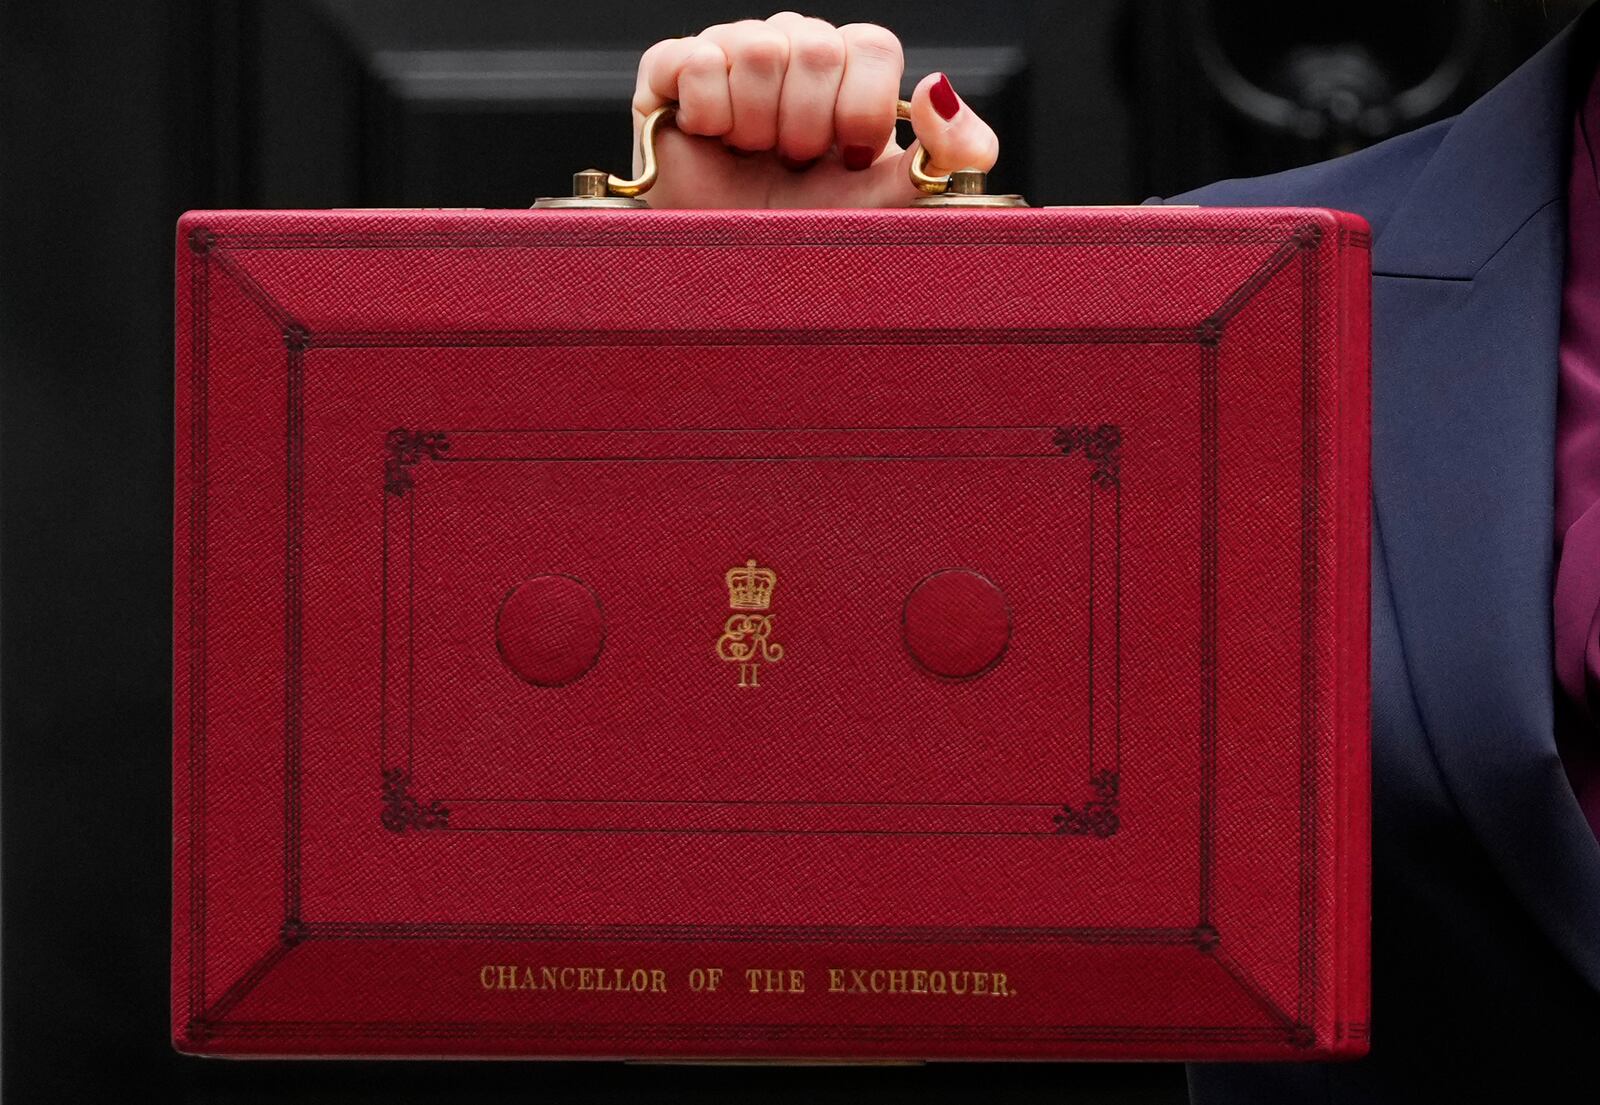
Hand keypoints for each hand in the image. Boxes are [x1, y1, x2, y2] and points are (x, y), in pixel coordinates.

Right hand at [633, 13, 998, 207]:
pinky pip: (696, 60)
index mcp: (847, 70)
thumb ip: (954, 151)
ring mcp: (730, 53)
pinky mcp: (669, 70)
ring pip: (757, 50)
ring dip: (757, 125)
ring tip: (752, 158)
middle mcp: (791, 49)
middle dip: (808, 127)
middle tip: (793, 166)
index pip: (872, 46)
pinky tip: (712, 142)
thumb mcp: (897, 201)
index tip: (846, 159)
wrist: (734, 277)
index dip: (861, 109)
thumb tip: (942, 88)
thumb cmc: (811, 235)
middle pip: (816, 47)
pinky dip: (708, 114)